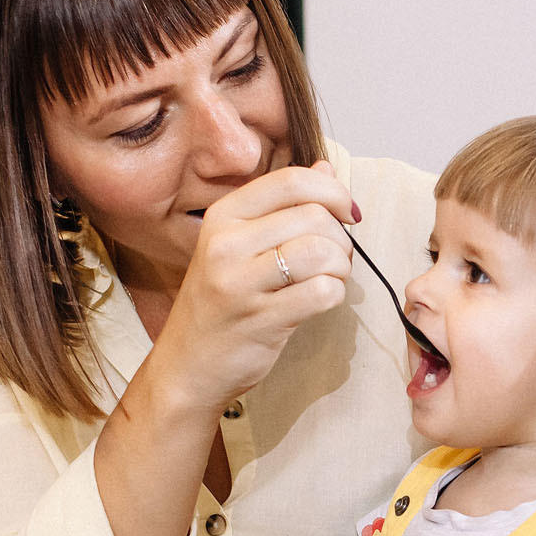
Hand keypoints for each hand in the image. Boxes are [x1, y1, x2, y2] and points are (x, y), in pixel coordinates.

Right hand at [142, 163, 358, 414]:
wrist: (187, 366)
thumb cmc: (220, 303)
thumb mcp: (240, 246)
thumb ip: (282, 206)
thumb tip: (326, 169)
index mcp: (223, 217)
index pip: (290, 181)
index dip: (332, 192)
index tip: (347, 213)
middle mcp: (227, 244)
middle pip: (313, 217)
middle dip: (340, 237)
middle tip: (335, 258)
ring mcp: (240, 283)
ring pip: (321, 252)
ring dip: (340, 266)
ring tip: (330, 278)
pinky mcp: (261, 320)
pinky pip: (322, 292)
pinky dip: (335, 295)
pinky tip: (321, 300)